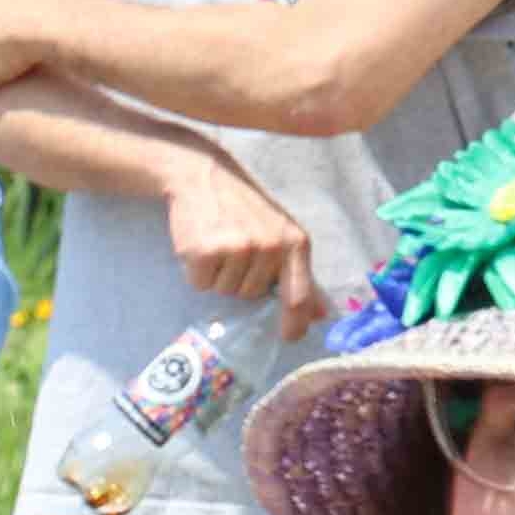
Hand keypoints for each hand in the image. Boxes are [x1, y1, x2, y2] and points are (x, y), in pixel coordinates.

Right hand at [158, 157, 328, 331]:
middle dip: (239, 281)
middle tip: (233, 251)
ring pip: (225, 291)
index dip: (294, 322)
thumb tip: (319, 315)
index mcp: (295, 243)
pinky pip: (200, 284)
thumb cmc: (244, 209)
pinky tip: (200, 247)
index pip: (299, 295)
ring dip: (217, 276)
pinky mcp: (207, 251)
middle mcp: (270, 246)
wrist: (204, 177)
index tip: (289, 337)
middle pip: (251, 295)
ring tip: (217, 245)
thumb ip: (298, 273)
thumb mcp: (280, 234)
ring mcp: (238, 248)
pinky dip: (196, 272)